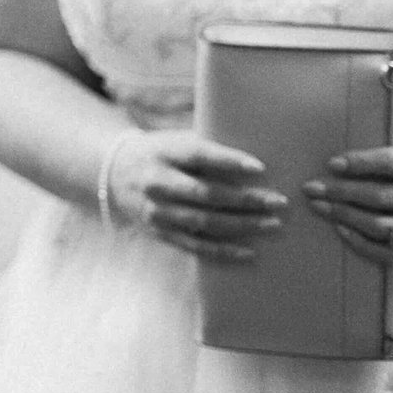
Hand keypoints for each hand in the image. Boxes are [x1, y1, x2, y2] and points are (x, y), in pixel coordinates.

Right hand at [105, 129, 286, 260]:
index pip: (198, 156)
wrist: (113, 174)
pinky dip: (224, 250)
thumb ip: (206, 148)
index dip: (228, 161)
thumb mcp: (174, 141)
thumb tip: (256, 157)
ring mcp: (157, 211)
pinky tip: (250, 252)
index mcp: (162, 153)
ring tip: (273, 224)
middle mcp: (157, 182)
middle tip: (279, 202)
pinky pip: (195, 245)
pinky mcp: (160, 232)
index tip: (260, 167)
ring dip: (243, 225)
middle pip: (206, 194)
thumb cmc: (159, 153)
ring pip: (204, 222)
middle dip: (246, 199)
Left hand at [304, 133, 392, 263]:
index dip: (359, 163)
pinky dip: (362, 243)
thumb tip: (343, 154)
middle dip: (341, 192)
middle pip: (382, 198)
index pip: (392, 163)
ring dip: (344, 218)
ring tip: (319, 207)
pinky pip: (391, 252)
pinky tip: (341, 230)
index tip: (332, 163)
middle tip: (311, 187)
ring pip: (383, 226)